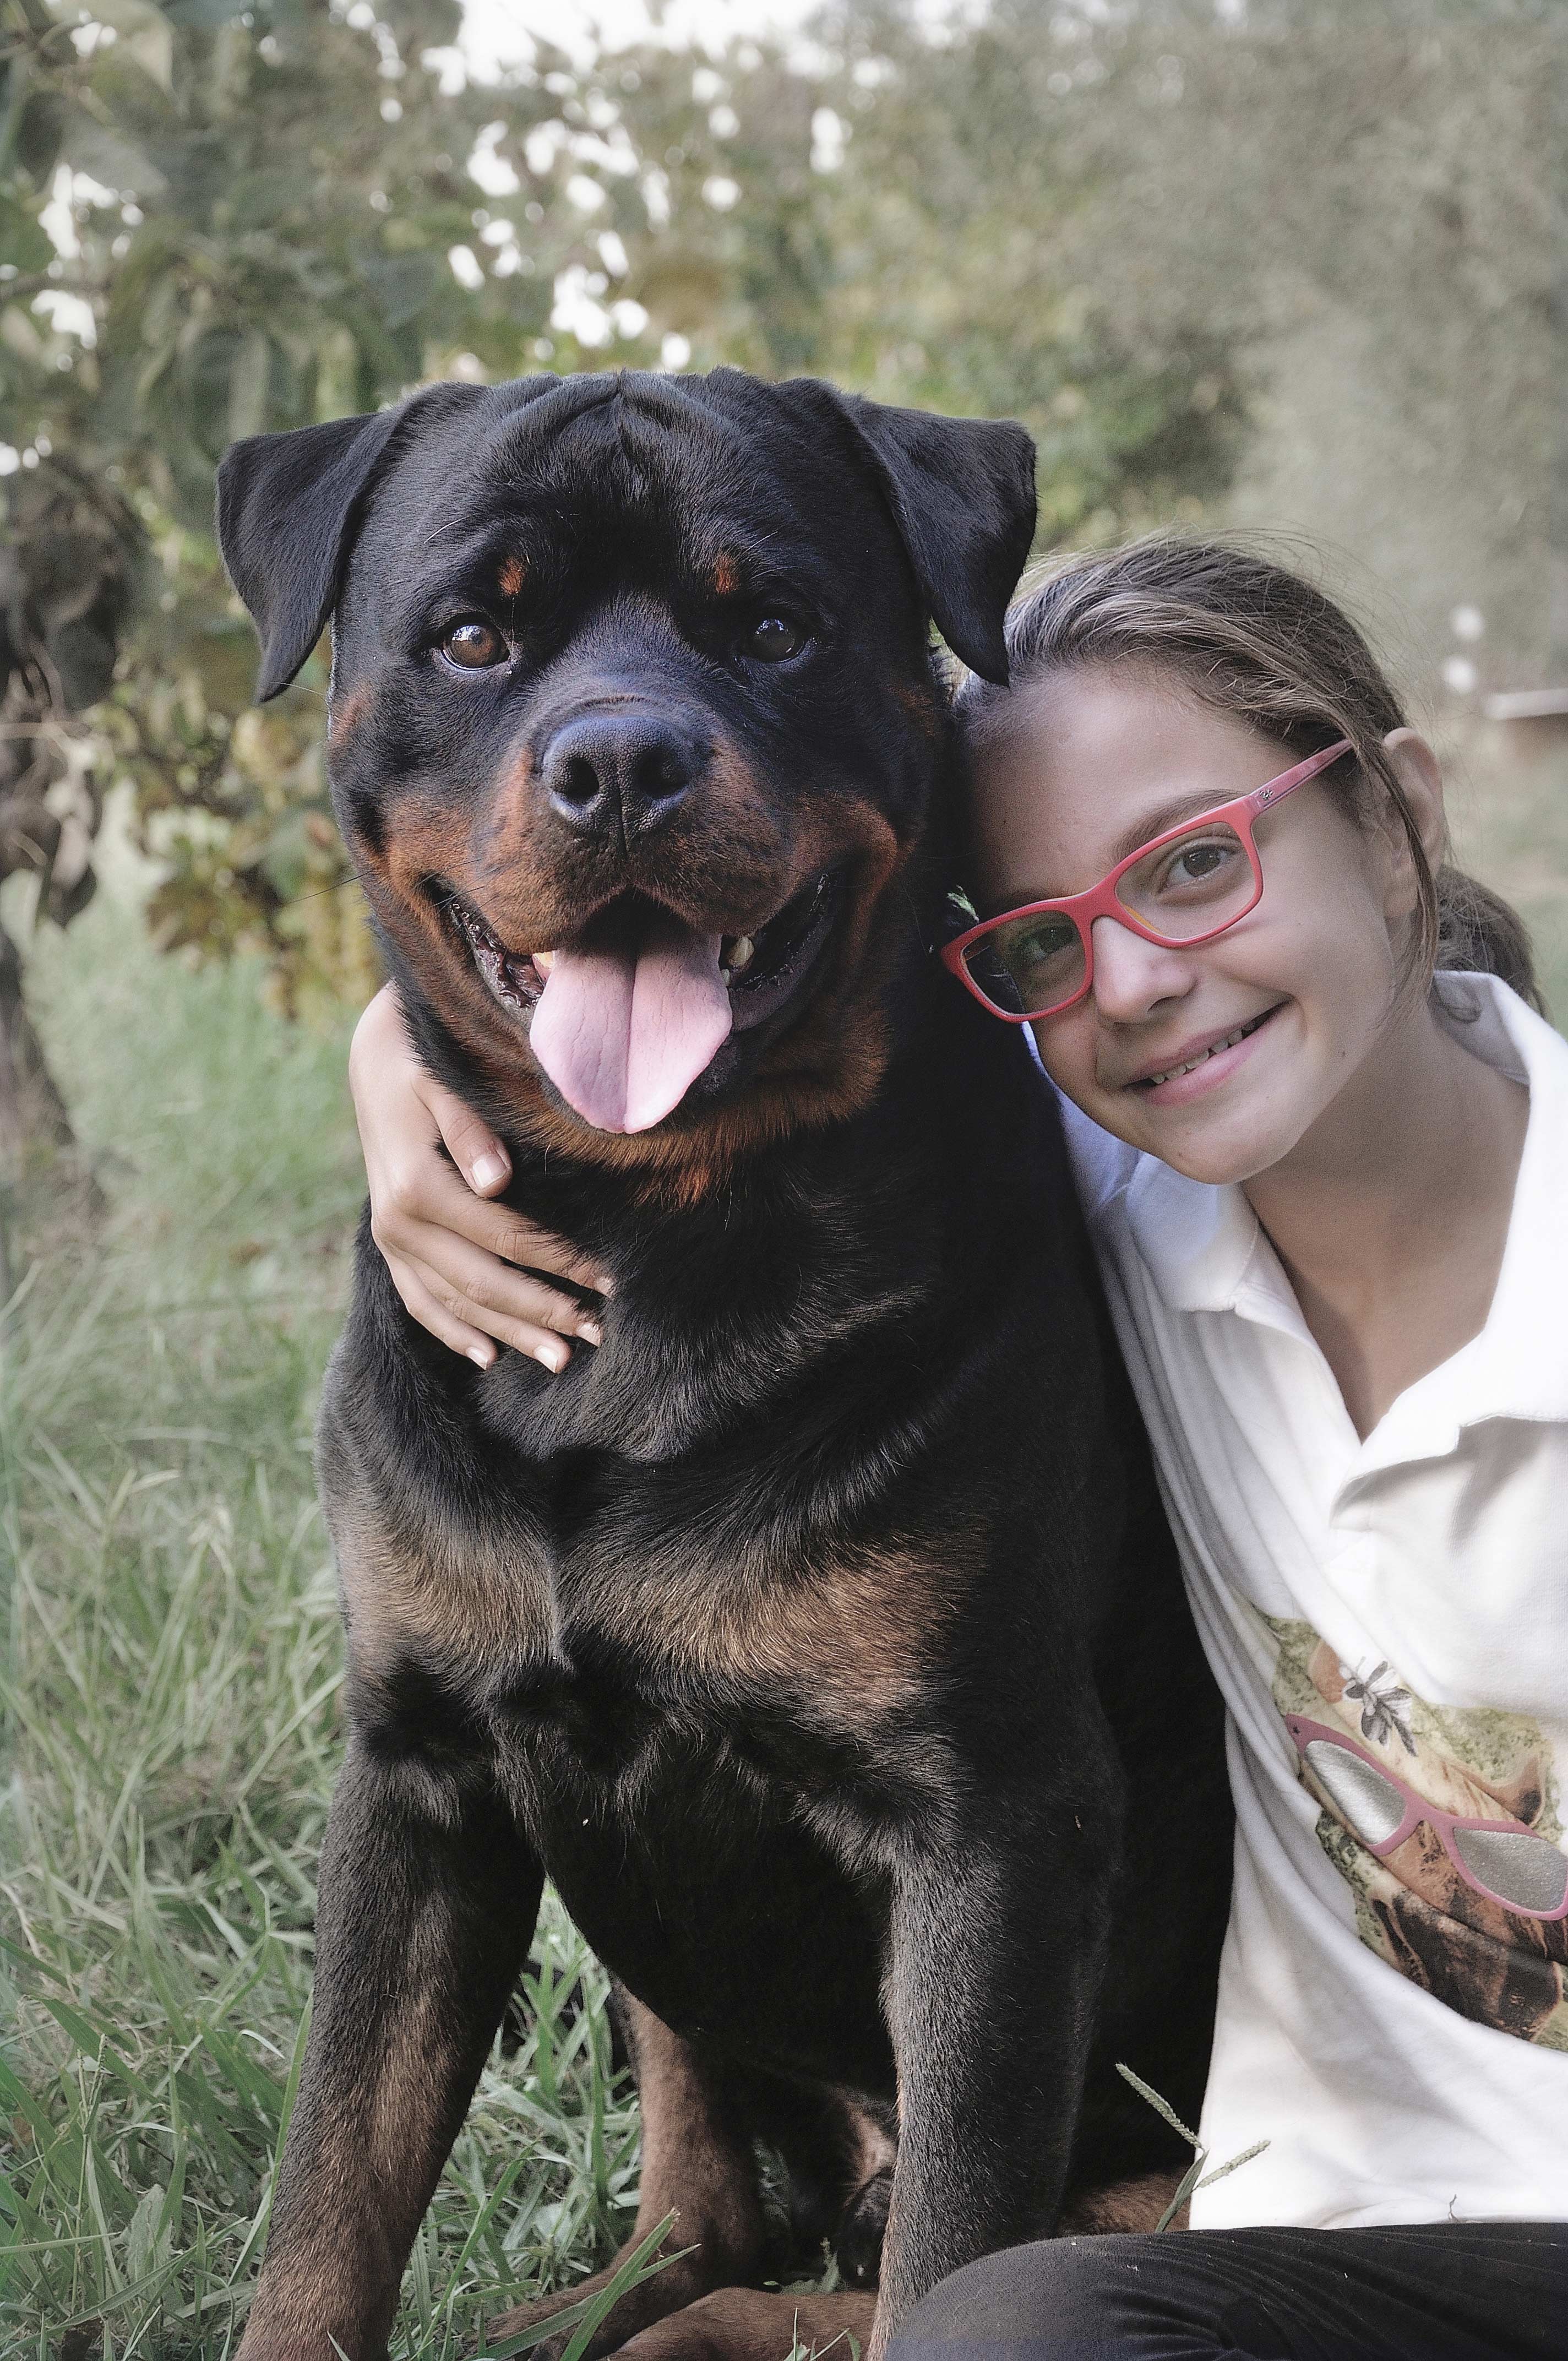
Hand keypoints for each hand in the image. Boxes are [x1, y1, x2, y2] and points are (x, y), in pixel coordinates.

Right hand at [348, 984, 610, 1371]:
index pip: (506, 1239)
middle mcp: (398, 1223)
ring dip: (508, 1333)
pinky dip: (453, 1331)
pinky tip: (488, 1355)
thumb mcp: (444, 1081)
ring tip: (560, 1359)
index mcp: (417, 1186)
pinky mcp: (390, 1244)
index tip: (612, 1280)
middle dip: (543, 1313)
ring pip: (454, 1303)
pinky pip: (420, 1301)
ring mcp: (391, 1239)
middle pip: (482, 1283)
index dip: (561, 1264)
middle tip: (599, 1335)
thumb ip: (470, 1129)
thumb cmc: (424, 1061)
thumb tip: (496, 1180)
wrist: (376, 1057)